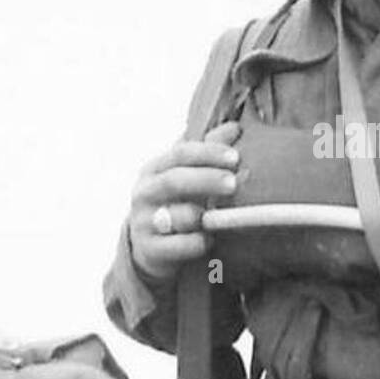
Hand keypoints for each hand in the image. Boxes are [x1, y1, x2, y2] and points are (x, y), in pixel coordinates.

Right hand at [127, 121, 240, 281]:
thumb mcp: (186, 175)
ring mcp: (144, 222)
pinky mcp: (150, 250)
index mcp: (155, 169)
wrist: (149, 245)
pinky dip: (197, 242)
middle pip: (174, 181)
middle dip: (206, 180)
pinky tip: (210, 239)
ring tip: (222, 216)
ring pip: (175, 216)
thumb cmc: (175, 201)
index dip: (208, 153)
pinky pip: (178, 246)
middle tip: (234, 183)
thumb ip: (209, 150)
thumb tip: (234, 128)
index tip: (235, 157)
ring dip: (201, 215)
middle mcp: (145, 193)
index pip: (180, 153)